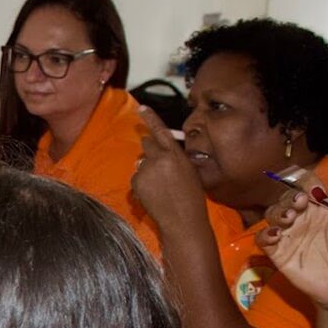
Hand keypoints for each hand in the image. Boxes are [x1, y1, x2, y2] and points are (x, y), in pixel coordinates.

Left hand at [130, 107, 208, 230]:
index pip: (161, 131)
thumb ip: (175, 158)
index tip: (141, 108)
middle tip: (158, 164)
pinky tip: (153, 193)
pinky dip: (142, 183)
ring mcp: (146, 169)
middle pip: (147, 144)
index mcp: (176, 154)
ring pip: (141, 162)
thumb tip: (158, 152)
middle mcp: (159, 158)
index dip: (150, 118)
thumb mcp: (189, 171)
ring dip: (147, 169)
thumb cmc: (191, 196)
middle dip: (149, 150)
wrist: (182, 218)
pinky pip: (136, 177)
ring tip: (160, 187)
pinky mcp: (137, 181)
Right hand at [256, 181, 327, 309]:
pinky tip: (276, 235)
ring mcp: (289, 234)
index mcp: (323, 209)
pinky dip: (265, 234)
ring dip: (278, 212)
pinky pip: (263, 238)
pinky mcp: (277, 252)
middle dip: (289, 197)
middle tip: (300, 203)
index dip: (307, 184)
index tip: (312, 190)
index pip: (309, 187)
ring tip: (289, 218)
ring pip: (272, 214)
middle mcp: (303, 218)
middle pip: (287, 198)